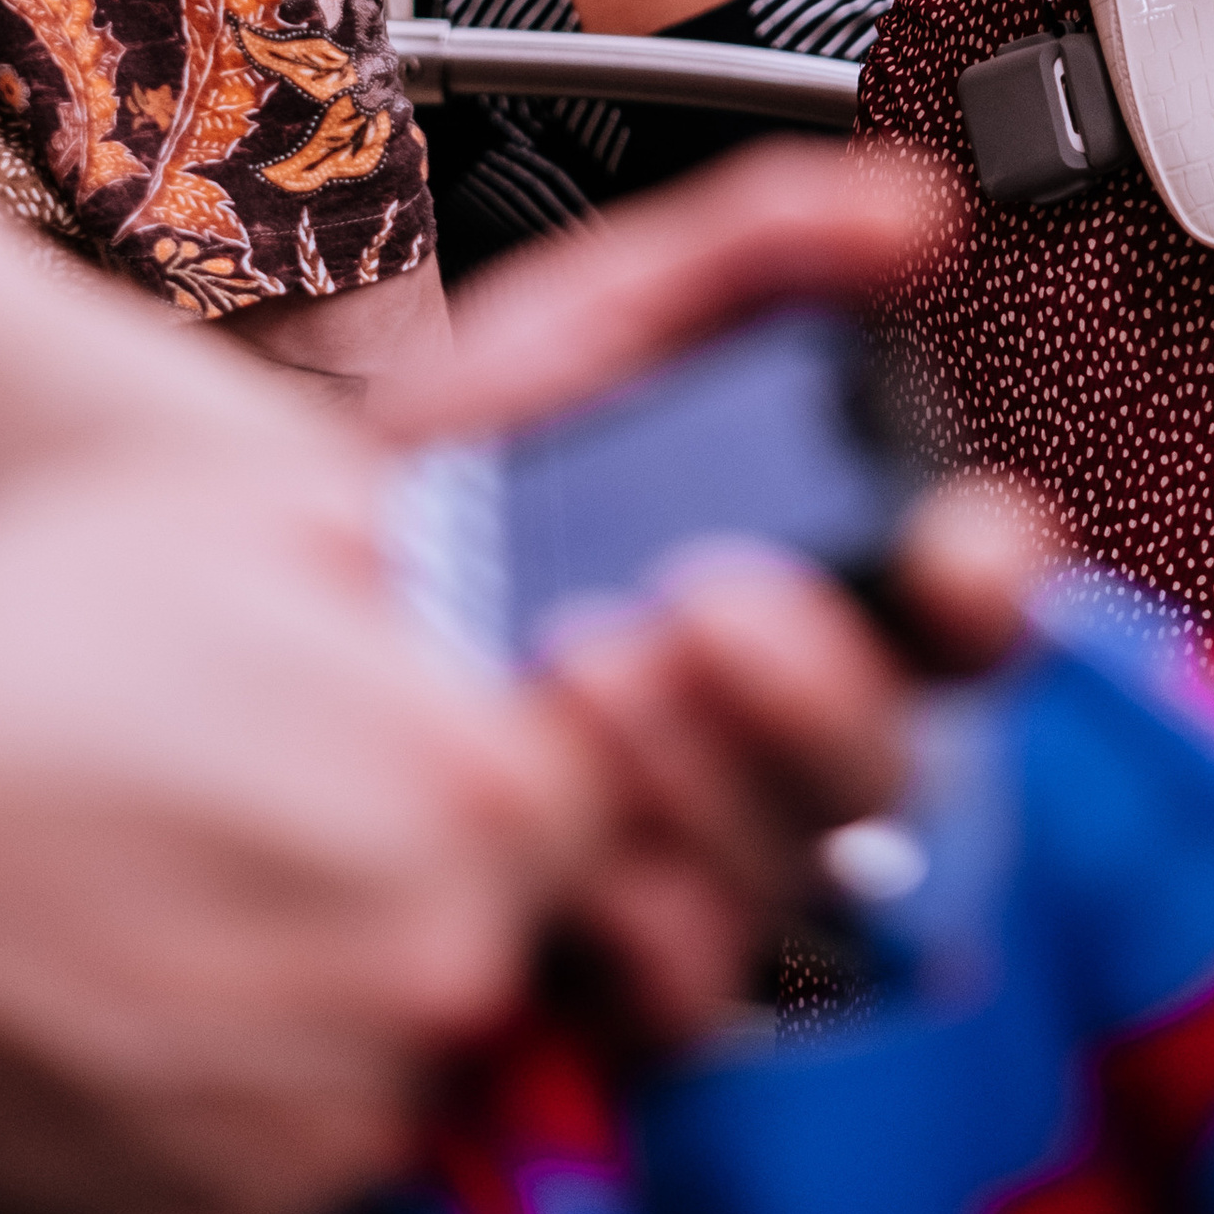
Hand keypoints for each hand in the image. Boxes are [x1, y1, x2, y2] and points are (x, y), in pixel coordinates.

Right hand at [0, 425, 594, 1213]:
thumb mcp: (223, 499)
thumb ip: (412, 532)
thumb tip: (488, 553)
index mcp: (468, 790)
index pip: (610, 780)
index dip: (522, 741)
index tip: (427, 728)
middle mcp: (434, 983)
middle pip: (511, 929)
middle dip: (419, 870)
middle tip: (258, 818)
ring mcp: (328, 1138)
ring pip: (395, 1062)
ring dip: (323, 1001)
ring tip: (166, 909)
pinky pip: (280, 1177)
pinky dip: (224, 1114)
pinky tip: (120, 1014)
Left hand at [380, 147, 1036, 1050]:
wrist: (224, 635)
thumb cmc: (420, 500)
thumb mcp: (571, 344)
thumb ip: (741, 259)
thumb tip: (905, 210)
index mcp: (806, 593)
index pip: (960, 615)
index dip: (988, 584)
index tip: (964, 542)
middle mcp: (768, 752)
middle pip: (883, 768)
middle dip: (823, 692)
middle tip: (715, 604)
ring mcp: (692, 876)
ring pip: (785, 879)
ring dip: (706, 782)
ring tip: (590, 666)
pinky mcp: (599, 993)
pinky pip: (670, 1004)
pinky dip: (629, 928)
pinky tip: (555, 845)